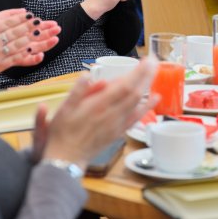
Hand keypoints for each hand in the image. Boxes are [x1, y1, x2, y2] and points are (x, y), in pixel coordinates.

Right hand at [0, 9, 60, 85]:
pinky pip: (18, 60)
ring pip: (23, 45)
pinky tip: (41, 54)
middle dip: (38, 27)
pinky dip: (30, 57)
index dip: (23, 18)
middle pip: (20, 32)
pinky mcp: (1, 65)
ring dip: (40, 41)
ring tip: (53, 37)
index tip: (34, 16)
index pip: (9, 21)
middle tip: (52, 24)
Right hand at [39, 57, 158, 169]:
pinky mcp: (118, 132)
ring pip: (137, 103)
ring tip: (154, 72)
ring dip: (147, 86)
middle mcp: (111, 115)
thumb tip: (87, 75)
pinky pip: (136, 117)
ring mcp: (116, 124)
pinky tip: (155, 98)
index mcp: (97, 106)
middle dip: (146, 75)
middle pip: (135, 92)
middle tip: (153, 60)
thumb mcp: (64, 108)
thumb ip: (78, 91)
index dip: (137, 73)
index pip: (123, 86)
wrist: (66, 158)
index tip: (145, 60)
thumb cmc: (62, 132)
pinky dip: (147, 107)